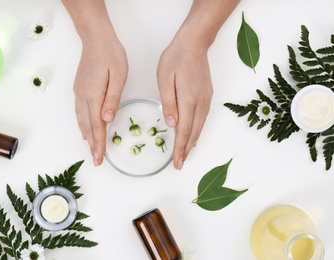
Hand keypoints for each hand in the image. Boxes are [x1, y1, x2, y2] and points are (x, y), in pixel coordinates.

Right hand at [74, 37, 127, 165]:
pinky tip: (84, 130)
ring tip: (91, 150)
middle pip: (87, 126)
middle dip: (92, 145)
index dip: (99, 143)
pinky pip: (79, 112)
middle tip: (96, 161)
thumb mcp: (118, 75)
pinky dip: (82, 124)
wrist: (95, 38)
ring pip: (82, 120)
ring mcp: (79, 93)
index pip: (96, 125)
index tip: (100, 158)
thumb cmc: (110, 54)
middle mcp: (83, 96)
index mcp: (94, 94)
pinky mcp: (79, 89)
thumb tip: (107, 119)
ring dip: (87, 137)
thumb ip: (113, 98)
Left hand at [157, 33, 212, 169]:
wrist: (194, 44)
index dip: (180, 149)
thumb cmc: (175, 59)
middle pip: (193, 133)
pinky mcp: (207, 96)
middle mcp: (200, 103)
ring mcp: (206, 100)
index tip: (177, 163)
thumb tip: (172, 124)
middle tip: (180, 164)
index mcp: (188, 100)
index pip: (183, 131)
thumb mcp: (165, 79)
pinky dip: (197, 131)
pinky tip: (193, 136)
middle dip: (186, 150)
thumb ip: (169, 103)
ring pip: (200, 127)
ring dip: (192, 142)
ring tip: (185, 154)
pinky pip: (203, 119)